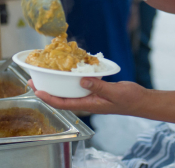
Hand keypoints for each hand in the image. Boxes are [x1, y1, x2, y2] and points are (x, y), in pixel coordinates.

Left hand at [30, 78, 147, 115]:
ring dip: (57, 84)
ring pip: (69, 91)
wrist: (141, 101)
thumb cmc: (130, 100)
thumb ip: (99, 87)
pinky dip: (72, 78)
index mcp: (89, 104)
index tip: (36, 91)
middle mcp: (87, 101)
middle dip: (47, 90)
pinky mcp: (96, 90)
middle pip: (62, 97)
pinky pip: (80, 85)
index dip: (48, 98)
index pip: (63, 103)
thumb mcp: (115, 93)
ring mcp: (91, 96)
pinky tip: (70, 70)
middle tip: (33, 80)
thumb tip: (82, 80)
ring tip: (46, 74)